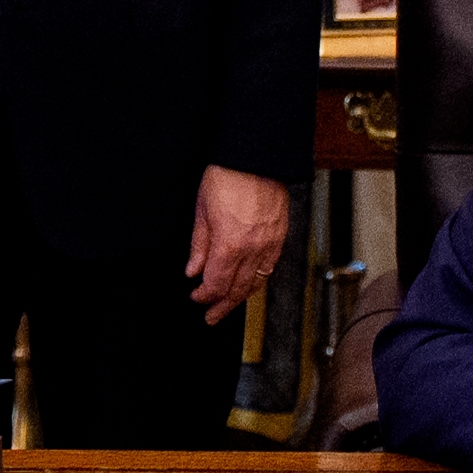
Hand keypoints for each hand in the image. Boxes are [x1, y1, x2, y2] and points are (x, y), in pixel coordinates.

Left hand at [187, 166, 291, 324]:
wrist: (257, 155)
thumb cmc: (228, 175)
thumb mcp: (202, 211)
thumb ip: (198, 245)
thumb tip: (192, 270)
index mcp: (229, 245)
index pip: (216, 284)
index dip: (204, 296)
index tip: (196, 297)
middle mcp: (253, 249)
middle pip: (237, 290)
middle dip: (222, 306)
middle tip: (211, 317)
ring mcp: (269, 243)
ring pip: (256, 282)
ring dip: (241, 297)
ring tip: (229, 304)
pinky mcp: (280, 235)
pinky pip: (270, 267)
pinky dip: (258, 279)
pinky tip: (249, 282)